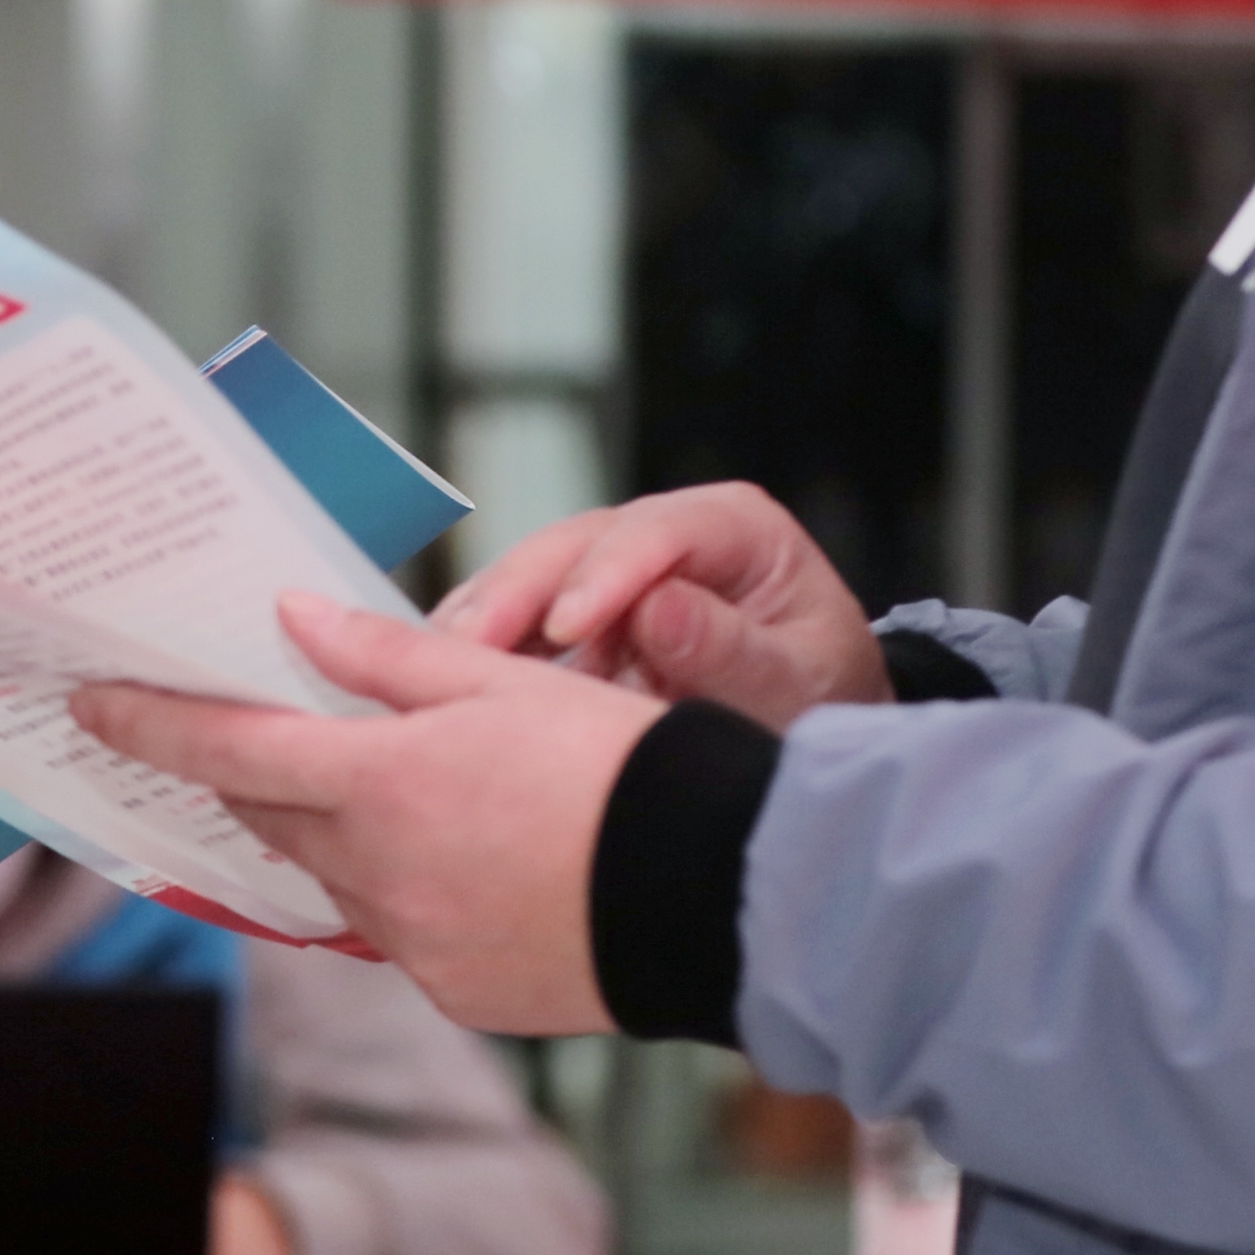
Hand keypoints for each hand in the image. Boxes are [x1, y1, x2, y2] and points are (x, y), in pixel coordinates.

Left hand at [75, 595, 656, 1035]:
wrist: (718, 890)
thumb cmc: (621, 765)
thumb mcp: (502, 681)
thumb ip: (385, 658)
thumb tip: (293, 620)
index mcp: (381, 784)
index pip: (227, 750)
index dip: (150, 726)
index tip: (92, 705)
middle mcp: (379, 873)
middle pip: (276, 818)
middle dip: (263, 778)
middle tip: (265, 738)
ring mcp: (416, 944)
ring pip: (341, 879)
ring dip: (349, 836)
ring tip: (418, 797)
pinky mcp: (459, 994)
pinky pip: (405, 936)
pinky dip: (417, 895)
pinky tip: (479, 867)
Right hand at [436, 484, 889, 723]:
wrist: (809, 727)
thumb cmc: (818, 697)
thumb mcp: (799, 682)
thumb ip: (735, 651)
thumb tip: (659, 610)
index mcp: (735, 527)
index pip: (659, 533)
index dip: (606, 574)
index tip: (569, 625)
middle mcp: (667, 533)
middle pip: (578, 543)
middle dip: (519, 592)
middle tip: (471, 646)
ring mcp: (617, 568)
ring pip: (535, 575)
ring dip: (484, 617)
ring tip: (436, 661)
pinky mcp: (581, 611)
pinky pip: (523, 618)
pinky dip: (483, 644)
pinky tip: (440, 670)